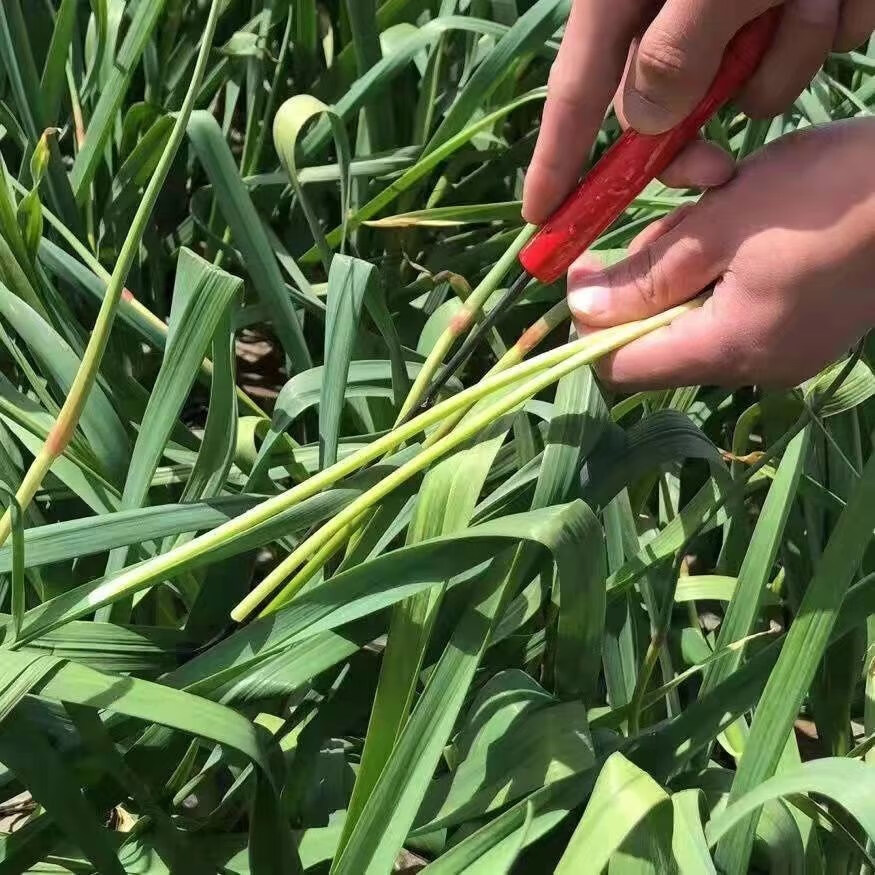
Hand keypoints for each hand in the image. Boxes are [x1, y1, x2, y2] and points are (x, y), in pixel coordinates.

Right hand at [523, 0, 874, 224]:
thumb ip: (674, 56)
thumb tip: (646, 125)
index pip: (575, 94)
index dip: (554, 162)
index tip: (539, 216)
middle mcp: (673, 8)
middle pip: (664, 106)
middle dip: (699, 131)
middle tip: (716, 172)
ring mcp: (734, 9)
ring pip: (750, 81)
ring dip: (789, 52)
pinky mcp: (791, 3)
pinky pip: (807, 45)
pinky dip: (830, 21)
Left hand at [567, 120, 874, 388]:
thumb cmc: (825, 197)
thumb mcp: (720, 223)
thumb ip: (646, 274)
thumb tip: (578, 311)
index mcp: (727, 350)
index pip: (620, 369)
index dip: (588, 324)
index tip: (585, 269)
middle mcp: (750, 369)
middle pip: (655, 341)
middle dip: (647, 278)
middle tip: (678, 215)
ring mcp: (779, 356)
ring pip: (690, 321)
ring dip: (685, 266)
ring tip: (720, 208)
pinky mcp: (798, 335)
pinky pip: (728, 313)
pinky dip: (717, 273)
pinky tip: (742, 229)